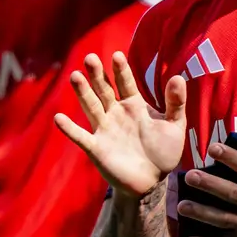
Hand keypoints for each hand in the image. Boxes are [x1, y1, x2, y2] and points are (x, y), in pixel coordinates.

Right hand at [55, 52, 187, 198]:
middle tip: (90, 58)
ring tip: (75, 76)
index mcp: (134, 105)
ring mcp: (104, 129)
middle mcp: (116, 113)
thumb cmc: (164, 152)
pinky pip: (80, 137)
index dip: (121, 70)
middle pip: (104, 89)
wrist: (152, 181)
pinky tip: (59, 118)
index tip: (117, 55)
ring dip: (83, 93)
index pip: (125, 83)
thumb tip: (178, 77)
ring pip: (91, 107)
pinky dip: (69, 129)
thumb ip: (176, 103)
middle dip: (97, 74)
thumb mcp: (175, 126)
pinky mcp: (96, 148)